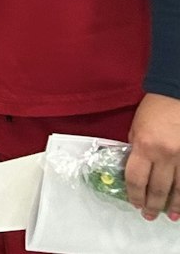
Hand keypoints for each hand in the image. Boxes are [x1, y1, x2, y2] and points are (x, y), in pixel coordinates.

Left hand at [126, 91, 179, 219]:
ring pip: (179, 188)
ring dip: (174, 205)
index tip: (135, 204)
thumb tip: (136, 167)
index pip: (136, 179)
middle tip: (149, 216)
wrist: (177, 94)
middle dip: (153, 205)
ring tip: (171, 216)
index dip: (135, 195)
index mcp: (144, 146)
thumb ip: (136, 149)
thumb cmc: (155, 108)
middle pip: (157, 188)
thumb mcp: (136, 128)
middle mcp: (165, 155)